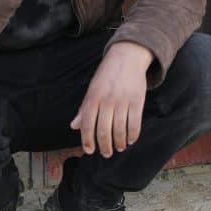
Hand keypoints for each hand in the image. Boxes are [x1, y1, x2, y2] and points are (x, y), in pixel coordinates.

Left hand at [70, 41, 153, 157]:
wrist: (127, 57)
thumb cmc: (106, 76)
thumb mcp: (92, 90)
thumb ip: (84, 109)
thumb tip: (73, 126)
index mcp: (93, 98)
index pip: (87, 125)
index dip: (87, 141)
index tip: (89, 151)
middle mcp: (106, 100)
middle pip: (103, 131)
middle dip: (104, 146)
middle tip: (106, 153)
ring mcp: (123, 101)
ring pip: (119, 130)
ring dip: (119, 143)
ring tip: (119, 147)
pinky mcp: (137, 100)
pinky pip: (135, 124)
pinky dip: (132, 135)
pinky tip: (130, 140)